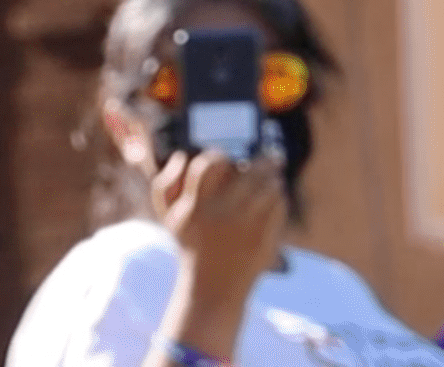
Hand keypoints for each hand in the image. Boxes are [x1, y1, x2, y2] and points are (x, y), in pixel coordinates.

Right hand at [154, 147, 285, 329]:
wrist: (213, 288)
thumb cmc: (192, 246)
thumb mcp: (169, 219)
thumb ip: (164, 184)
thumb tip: (181, 155)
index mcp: (194, 207)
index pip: (207, 165)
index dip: (218, 157)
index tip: (226, 160)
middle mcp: (219, 215)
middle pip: (246, 172)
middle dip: (261, 162)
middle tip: (268, 161)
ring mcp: (244, 228)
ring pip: (267, 186)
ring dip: (272, 178)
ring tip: (273, 178)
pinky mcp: (263, 239)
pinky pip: (278, 206)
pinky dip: (279, 198)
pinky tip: (275, 198)